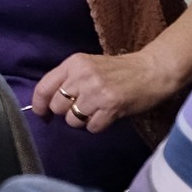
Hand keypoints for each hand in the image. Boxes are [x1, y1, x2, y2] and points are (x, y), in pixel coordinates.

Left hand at [33, 50, 177, 133]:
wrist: (152, 71)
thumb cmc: (119, 70)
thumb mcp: (89, 66)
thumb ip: (69, 79)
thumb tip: (48, 103)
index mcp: (73, 63)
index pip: (44, 87)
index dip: (39, 105)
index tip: (42, 115)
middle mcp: (82, 76)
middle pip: (57, 106)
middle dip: (66, 113)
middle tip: (81, 109)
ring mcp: (96, 92)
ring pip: (72, 119)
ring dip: (82, 121)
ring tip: (96, 112)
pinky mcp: (111, 107)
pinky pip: (92, 127)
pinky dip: (97, 126)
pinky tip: (106, 116)